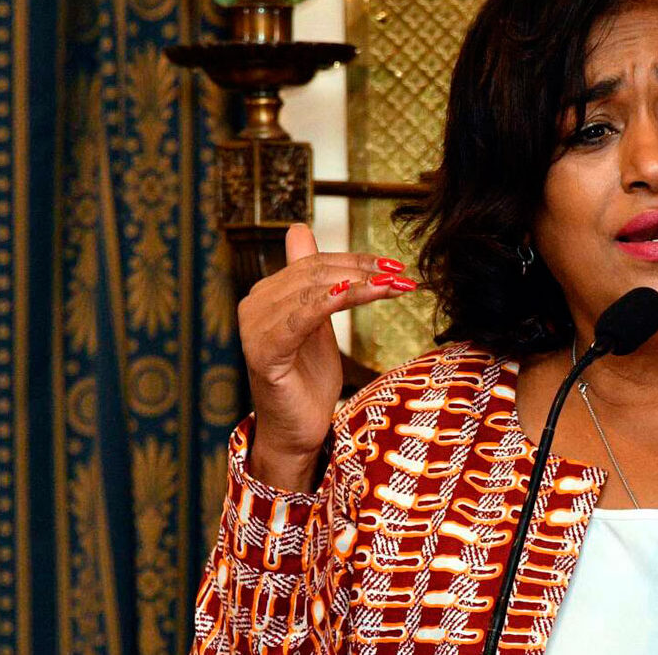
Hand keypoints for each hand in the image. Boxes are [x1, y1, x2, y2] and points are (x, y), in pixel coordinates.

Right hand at [238, 224, 416, 490]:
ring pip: (312, 290)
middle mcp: (255, 304)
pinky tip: (359, 295)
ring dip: (358, 284)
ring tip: (393, 286)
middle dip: (363, 271)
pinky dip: (332, 301)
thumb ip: (314, 281)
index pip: (316, 262)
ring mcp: (255, 328)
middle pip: (316, 272)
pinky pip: (302, 317)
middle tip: (402, 276)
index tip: (396, 266)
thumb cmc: (309, 379)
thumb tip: (296, 228)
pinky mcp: (263, 352)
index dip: (356, 260)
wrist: (297, 430)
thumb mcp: (318, 322)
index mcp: (267, 294)